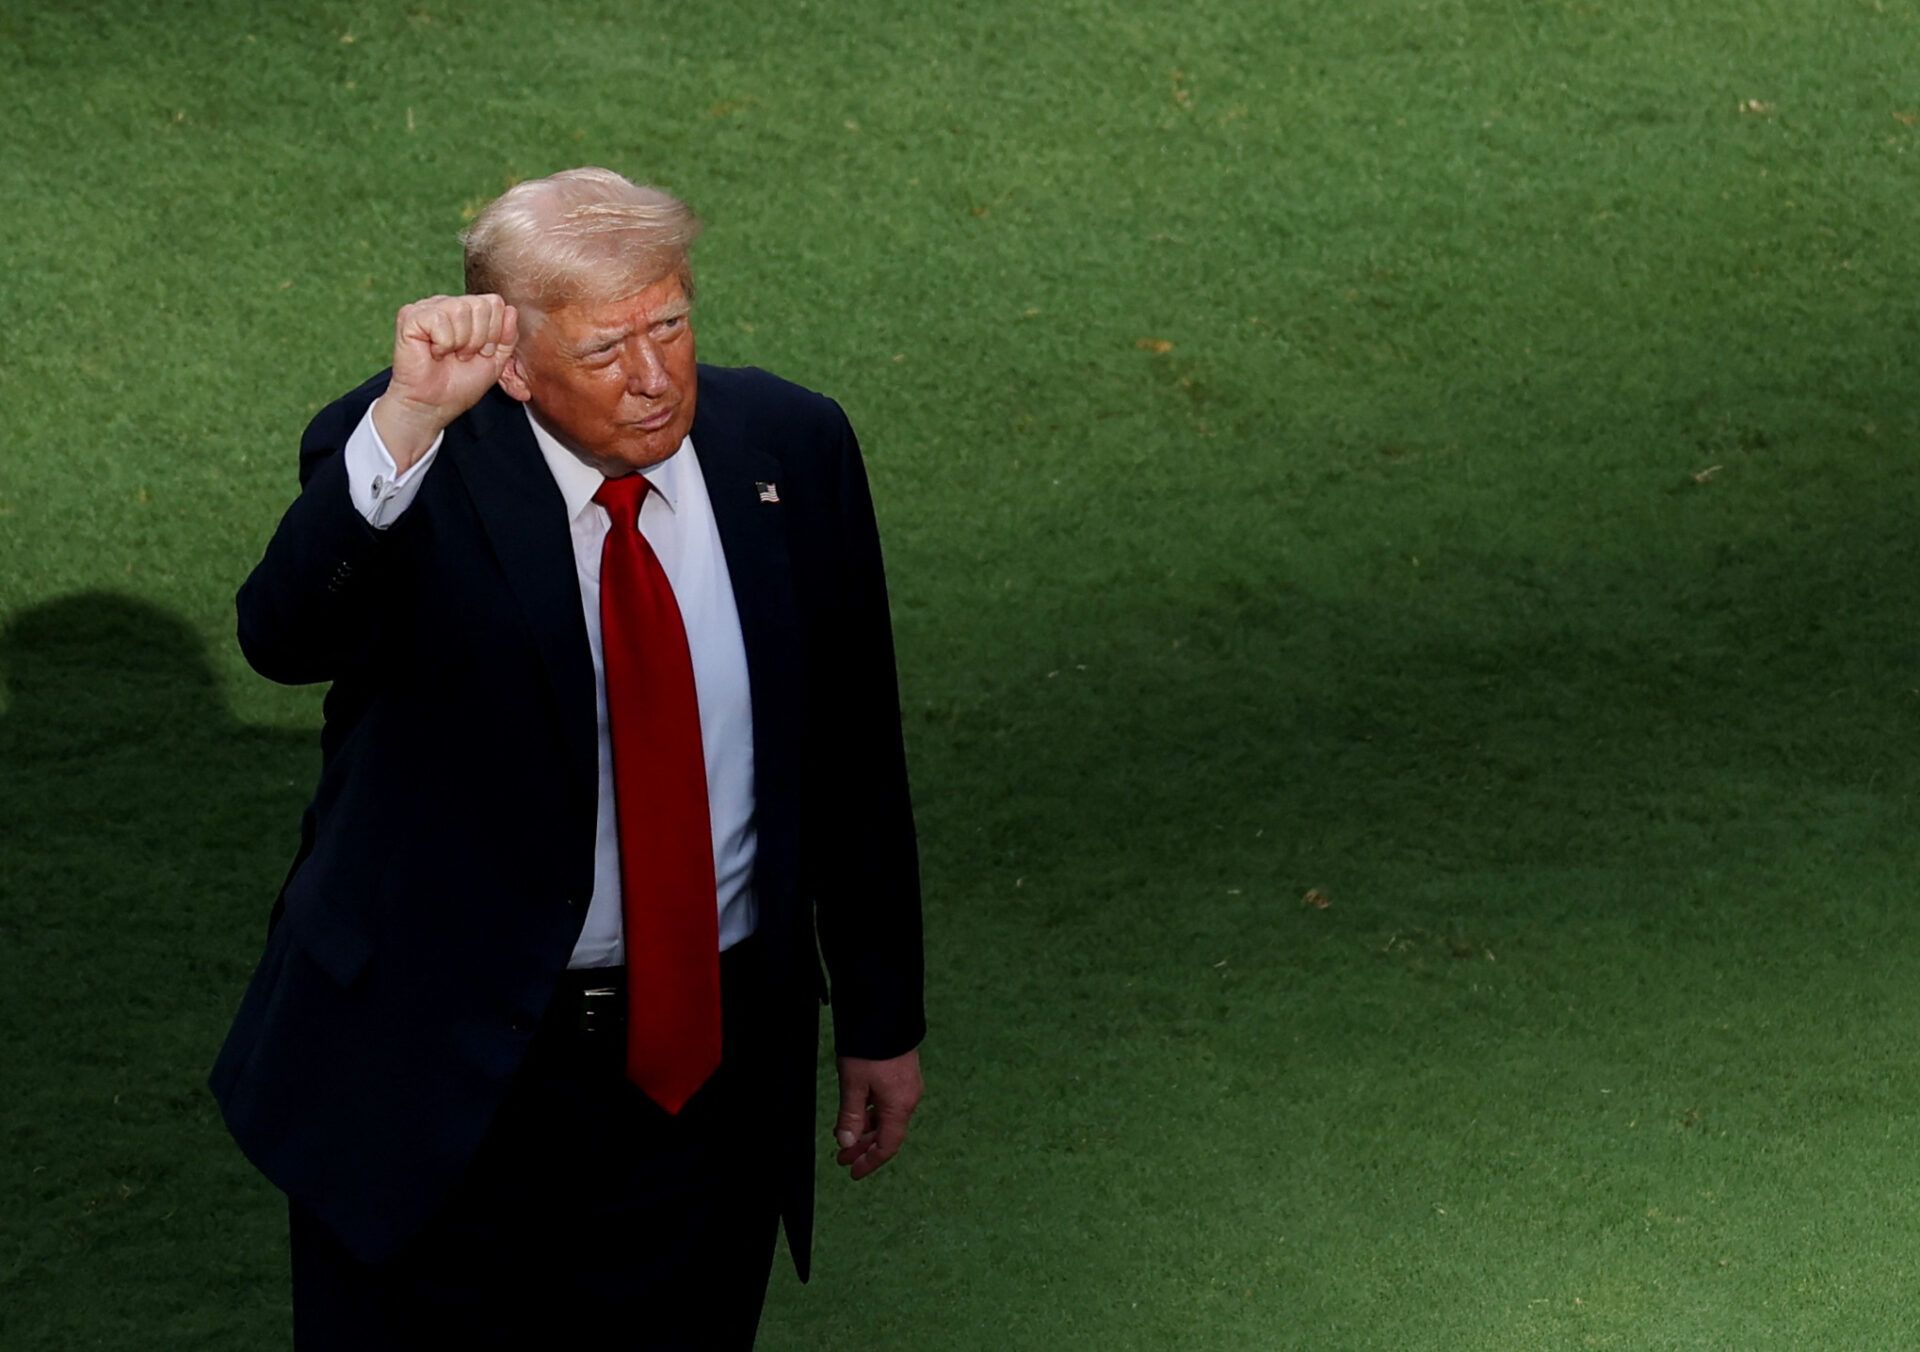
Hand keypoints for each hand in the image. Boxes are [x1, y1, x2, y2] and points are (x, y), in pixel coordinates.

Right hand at [372, 294, 518, 469]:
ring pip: (461, 309)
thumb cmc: (461, 384)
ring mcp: (428, 308)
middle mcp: (447, 304)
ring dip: (461, 342)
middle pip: (481, 305)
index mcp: (467, 310)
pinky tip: (434, 353)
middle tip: (463, 356)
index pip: (495, 303)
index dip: (494, 333)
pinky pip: (438, 319)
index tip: (481, 353)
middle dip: (479, 339)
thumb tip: (511, 310)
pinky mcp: (410, 316)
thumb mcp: (496, 361)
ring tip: (449, 355)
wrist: (435, 405)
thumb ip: (508, 336)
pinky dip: (442, 343)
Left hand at [833, 1049, 922, 1180]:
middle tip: (842, 1158)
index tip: (853, 1171)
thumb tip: (847, 1143)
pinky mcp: (903, 1074)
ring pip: (887, 1118)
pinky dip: (872, 1114)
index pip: (887, 1146)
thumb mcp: (853, 1084)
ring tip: (845, 1137)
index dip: (870, 1162)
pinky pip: (888, 1104)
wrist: (886, 1011)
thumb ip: (851, 1116)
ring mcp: (908, 1086)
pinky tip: (857, 1113)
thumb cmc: (871, 1048)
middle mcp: (908, 1099)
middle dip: (864, 1148)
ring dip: (866, 1130)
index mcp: (900, 1106)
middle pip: (888, 1134)